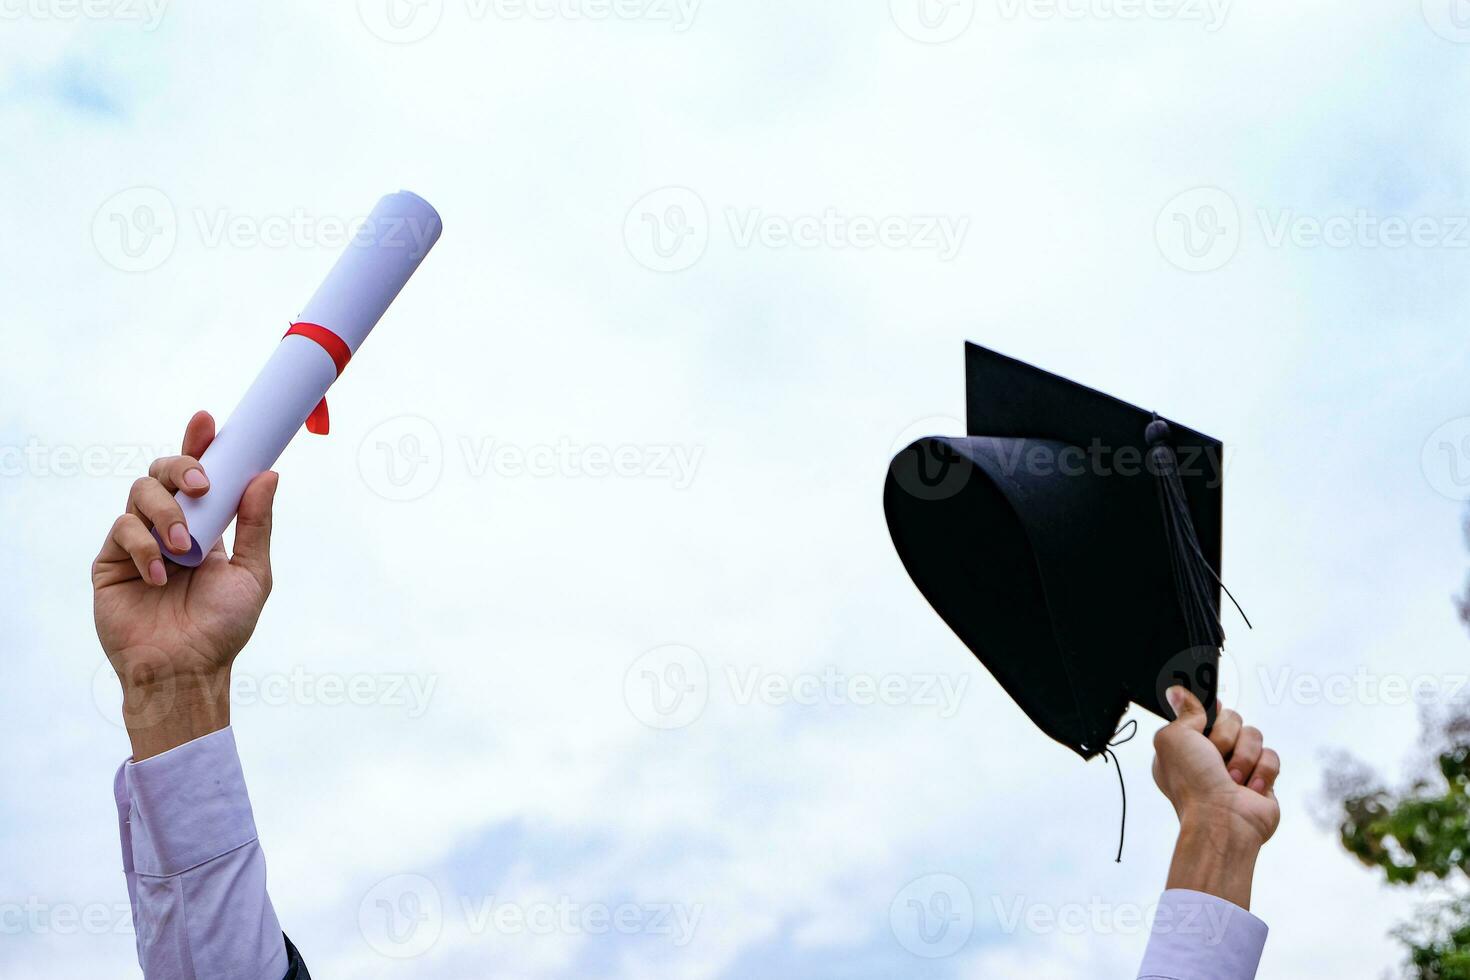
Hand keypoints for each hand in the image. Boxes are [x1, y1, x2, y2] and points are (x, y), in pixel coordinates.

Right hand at [92, 411, 278, 759]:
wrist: (185, 670)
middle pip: (164, 470)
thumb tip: (269, 474)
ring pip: (141, 491)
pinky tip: (160, 576)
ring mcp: (138, 540)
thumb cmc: (221, 627)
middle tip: (204, 485)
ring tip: (185, 549)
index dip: (200, 443)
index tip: (207, 421)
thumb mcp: (253, 572)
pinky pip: (121, 529)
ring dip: (167, 513)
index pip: (200, 473)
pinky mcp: (110, 561)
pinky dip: (144, 546)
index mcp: (206, 523)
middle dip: (183, 466)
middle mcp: (170, 525)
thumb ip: (257, 524)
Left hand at [1152, 686, 1280, 908]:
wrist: (1222, 821)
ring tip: (1232, 778)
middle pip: (1233, 718)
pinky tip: (1248, 789)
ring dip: (1243, 756)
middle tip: (1216, 756)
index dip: (1211, 710)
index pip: (1204, 712)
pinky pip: (1272, 755)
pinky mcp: (1262, 778)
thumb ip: (1183, 712)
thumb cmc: (1193, 783)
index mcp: (1186, 745)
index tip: (1212, 710)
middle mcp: (1211, 755)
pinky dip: (1262, 772)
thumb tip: (1176, 691)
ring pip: (1254, 735)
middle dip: (1226, 736)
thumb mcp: (1174, 738)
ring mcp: (1238, 766)